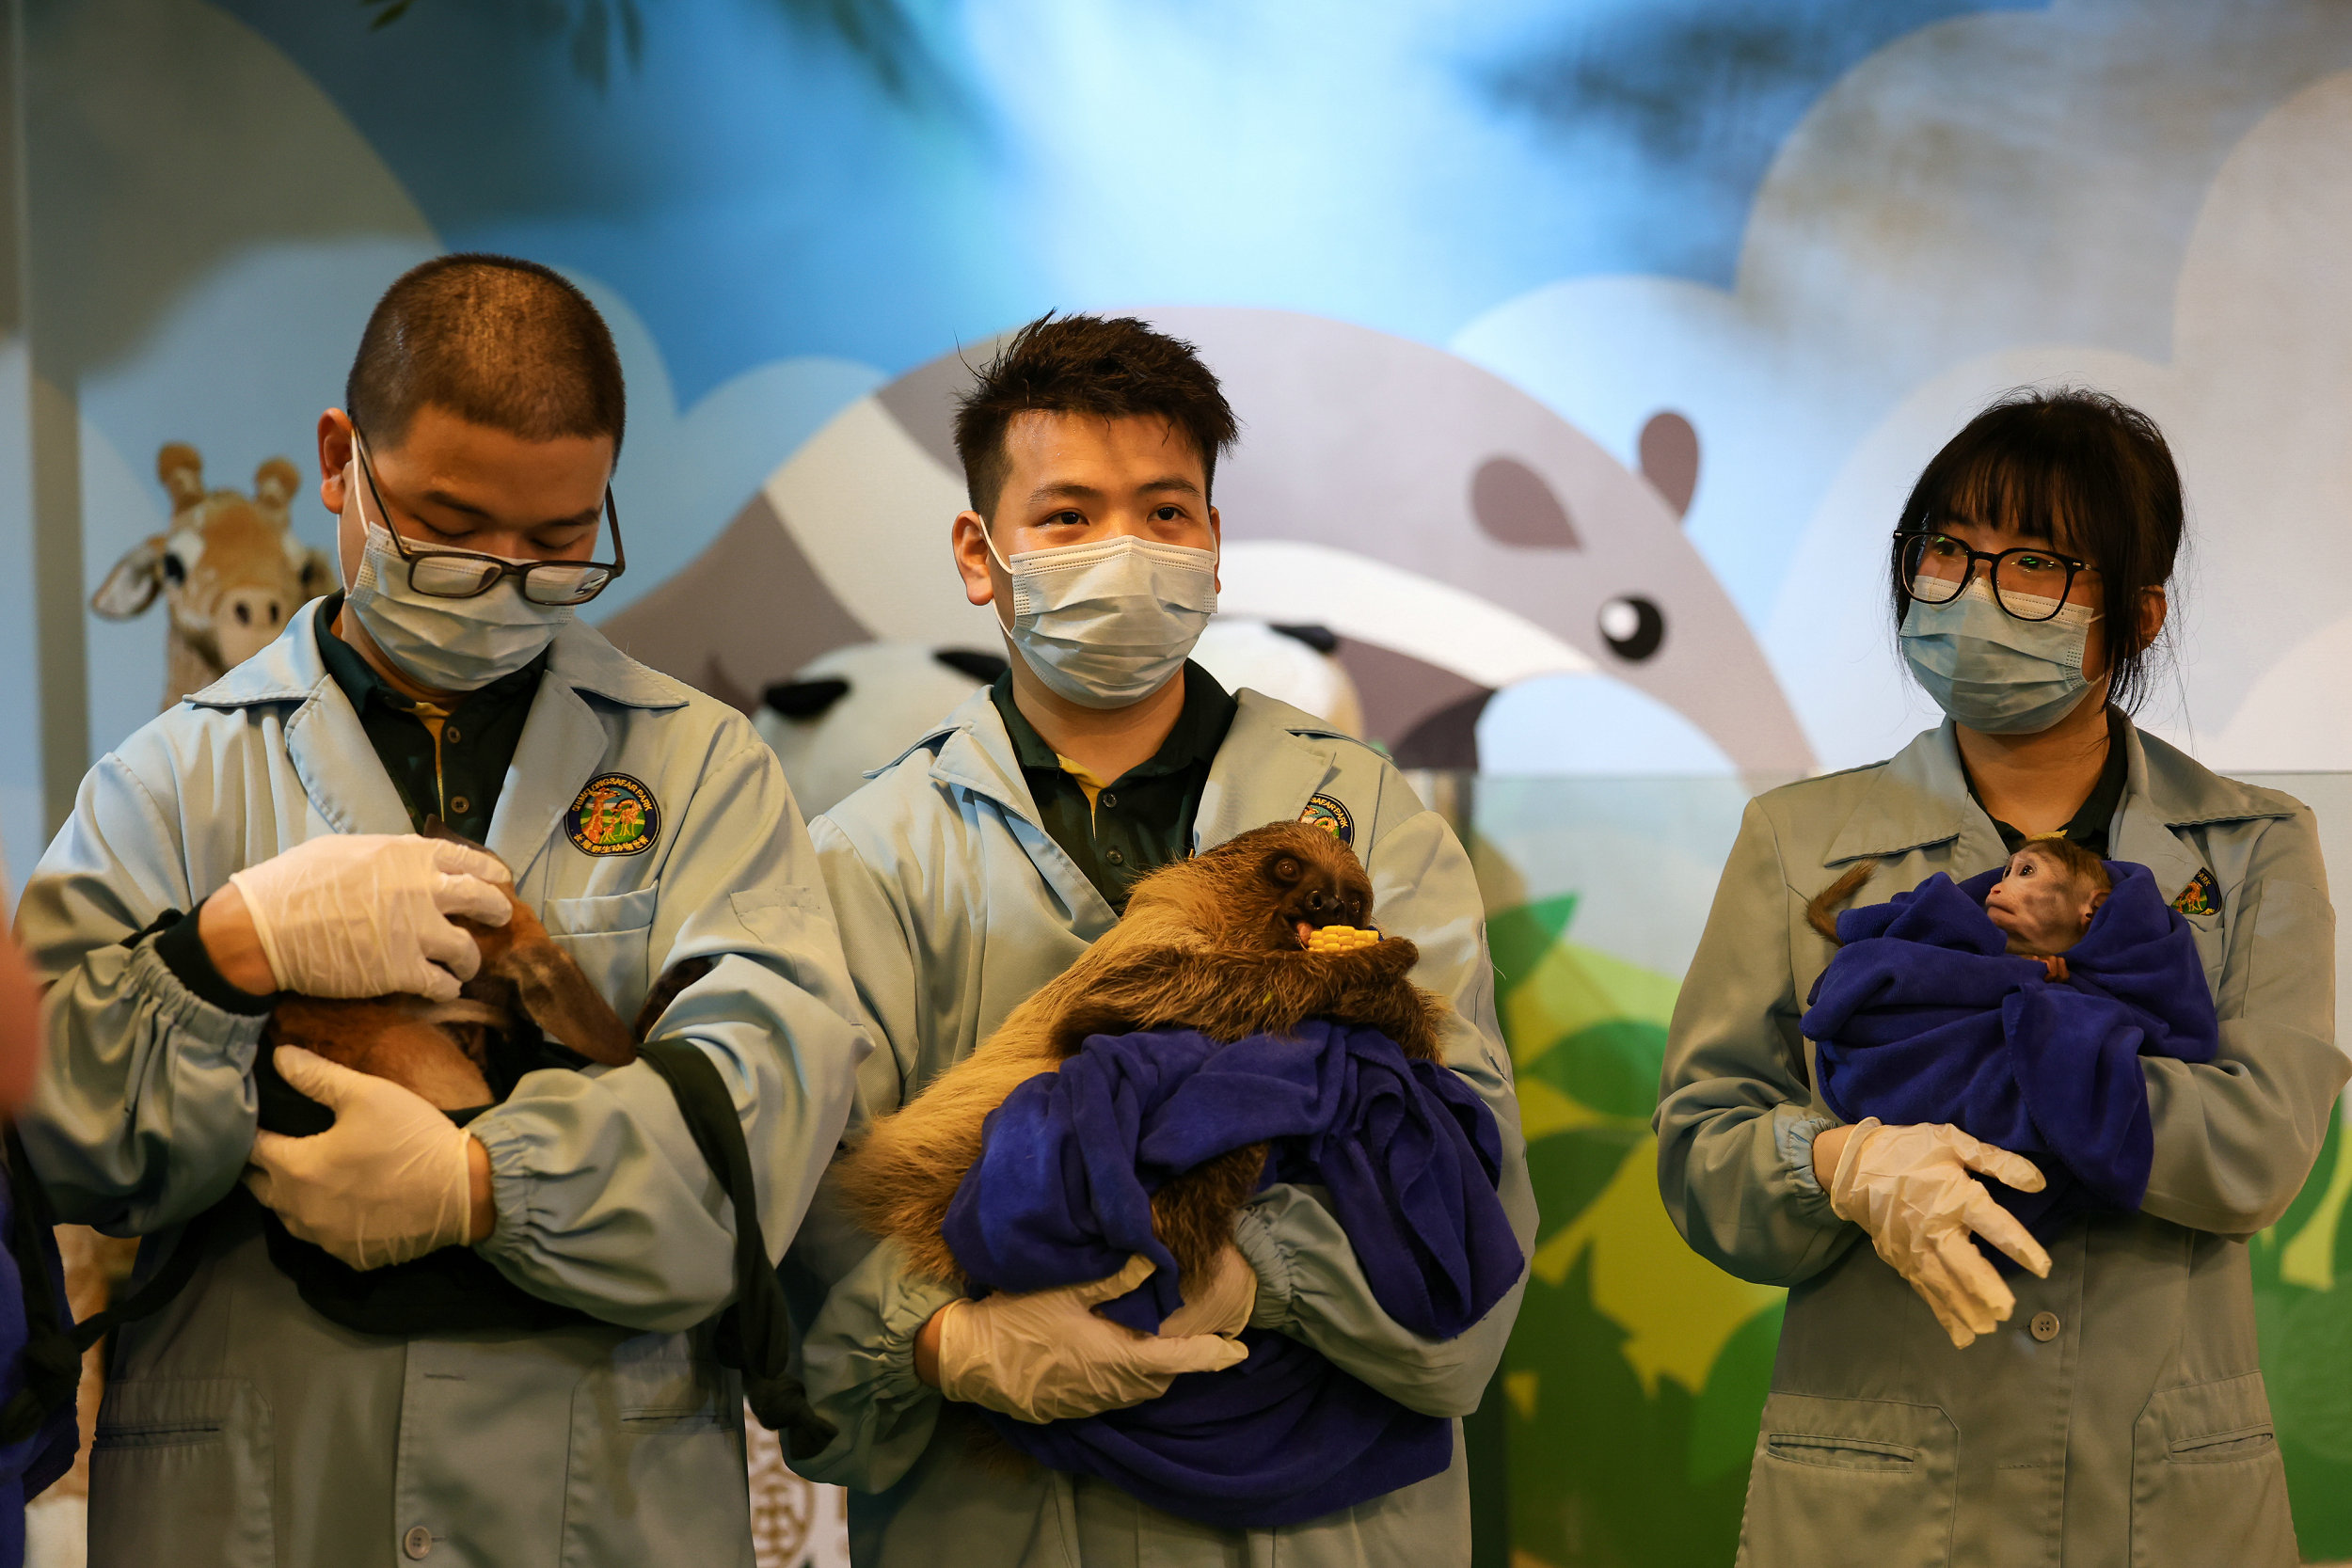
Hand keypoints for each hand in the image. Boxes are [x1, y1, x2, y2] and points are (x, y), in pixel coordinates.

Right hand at [225, 833, 512, 1000]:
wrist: (264, 927)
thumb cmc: (292, 884)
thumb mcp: (344, 850)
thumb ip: (384, 857)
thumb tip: (400, 862)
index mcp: (408, 856)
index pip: (468, 860)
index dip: (489, 872)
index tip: (500, 880)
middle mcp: (423, 890)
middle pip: (482, 899)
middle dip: (496, 910)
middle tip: (499, 919)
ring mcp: (417, 931)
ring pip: (468, 950)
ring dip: (470, 960)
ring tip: (464, 967)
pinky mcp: (404, 971)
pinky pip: (443, 983)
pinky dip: (446, 987)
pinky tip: (441, 988)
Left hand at [244, 1047, 478, 1269]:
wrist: (464, 1191)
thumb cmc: (410, 1137)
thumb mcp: (367, 1094)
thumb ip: (317, 1076)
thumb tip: (278, 1056)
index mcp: (295, 1168)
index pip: (252, 1148)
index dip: (254, 1130)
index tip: (262, 1118)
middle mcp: (298, 1211)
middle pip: (260, 1187)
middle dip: (265, 1166)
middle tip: (284, 1145)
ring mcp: (323, 1239)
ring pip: (288, 1217)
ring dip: (292, 1196)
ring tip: (311, 1176)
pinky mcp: (349, 1257)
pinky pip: (322, 1238)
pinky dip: (325, 1221)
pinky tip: (345, 1206)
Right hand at [932, 1254, 1249, 1422]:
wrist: (970, 1361)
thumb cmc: (1019, 1320)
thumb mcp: (1067, 1288)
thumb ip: (1115, 1277)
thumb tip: (1156, 1259)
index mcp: (1118, 1359)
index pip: (1181, 1360)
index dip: (1214, 1355)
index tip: (1239, 1350)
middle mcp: (1112, 1388)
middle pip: (1162, 1379)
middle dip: (1182, 1360)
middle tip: (1195, 1335)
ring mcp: (1090, 1403)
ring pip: (1138, 1390)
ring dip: (1153, 1370)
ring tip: (1156, 1343)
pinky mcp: (1071, 1409)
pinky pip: (1113, 1396)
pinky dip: (1126, 1378)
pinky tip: (1113, 1354)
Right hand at [1828, 1118, 2051, 1348]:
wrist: (1852, 1166)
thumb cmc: (1908, 1150)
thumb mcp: (1952, 1141)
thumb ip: (1996, 1162)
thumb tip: (2039, 1183)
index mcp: (1955, 1196)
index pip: (1997, 1226)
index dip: (2022, 1248)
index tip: (2044, 1268)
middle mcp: (1936, 1228)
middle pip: (1966, 1265)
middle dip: (1987, 1291)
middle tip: (2007, 1311)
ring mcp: (1915, 1248)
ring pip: (1945, 1285)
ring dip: (1966, 1309)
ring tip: (1987, 1329)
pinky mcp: (1901, 1260)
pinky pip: (1925, 1290)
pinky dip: (1942, 1312)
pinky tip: (1960, 1332)